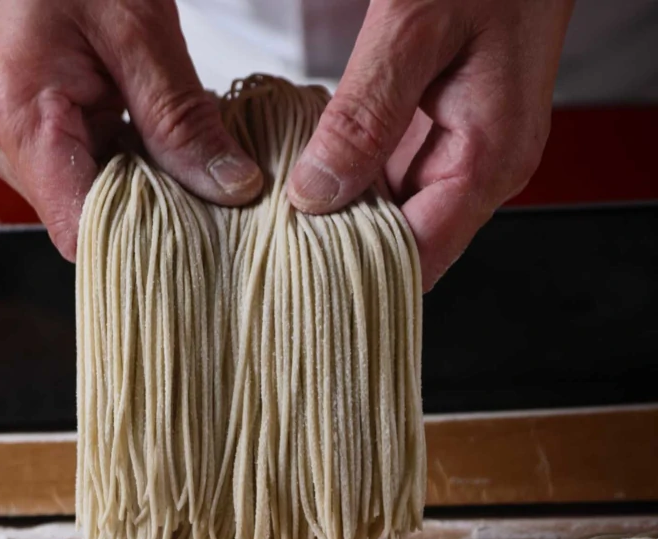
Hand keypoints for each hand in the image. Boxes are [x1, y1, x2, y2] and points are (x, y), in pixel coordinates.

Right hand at [0, 0, 264, 259]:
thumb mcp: (141, 33)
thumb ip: (182, 118)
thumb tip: (229, 185)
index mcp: (19, 122)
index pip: (78, 231)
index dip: (140, 245)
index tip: (201, 242)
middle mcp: (5, 143)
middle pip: (86, 220)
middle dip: (154, 216)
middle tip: (218, 203)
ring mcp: (16, 141)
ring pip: (90, 199)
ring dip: (146, 190)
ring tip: (197, 170)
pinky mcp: (34, 132)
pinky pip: (87, 170)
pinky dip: (133, 167)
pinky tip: (169, 151)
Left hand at [288, 0, 574, 290]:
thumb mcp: (412, 31)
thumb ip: (364, 115)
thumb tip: (316, 194)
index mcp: (490, 157)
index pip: (422, 259)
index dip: (358, 276)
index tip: (297, 282)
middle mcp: (483, 164)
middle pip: (404, 246)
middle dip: (340, 255)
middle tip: (272, 256)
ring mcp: (463, 148)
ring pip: (392, 214)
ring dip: (338, 219)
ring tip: (278, 227)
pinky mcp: (440, 127)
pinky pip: (388, 175)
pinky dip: (347, 180)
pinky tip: (303, 180)